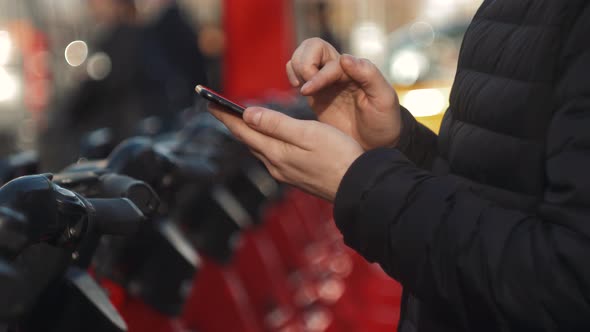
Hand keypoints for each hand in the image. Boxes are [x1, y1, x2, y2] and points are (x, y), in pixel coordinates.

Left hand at [208, 104, 363, 200]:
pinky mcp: (295, 175)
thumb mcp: (308, 134)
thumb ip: (276, 124)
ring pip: (259, 148)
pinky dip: (262, 141)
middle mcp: (275, 164)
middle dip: (232, 123)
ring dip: (246, 133)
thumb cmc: (338, 155)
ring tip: (237, 120)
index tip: (209, 102)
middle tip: (217, 108)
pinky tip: (266, 138)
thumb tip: (247, 115)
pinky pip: (271, 155)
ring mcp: (285, 172)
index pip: (243, 130)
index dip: (225, 115)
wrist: (358, 185)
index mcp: (276, 152)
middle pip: (247, 140)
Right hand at [287, 38, 400, 149]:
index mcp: (355, 70)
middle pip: (311, 46)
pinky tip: (300, 91)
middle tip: (305, 87)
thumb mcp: (384, 99)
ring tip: (302, 89)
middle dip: (302, 63)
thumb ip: (369, 74)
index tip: (307, 93)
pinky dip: (292, 76)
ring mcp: (325, 81)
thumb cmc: (383, 122)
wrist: (375, 144)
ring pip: (301, 56)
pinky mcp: (315, 93)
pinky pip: (297, 73)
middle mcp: (339, 70)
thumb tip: (344, 57)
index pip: (328, 62)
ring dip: (296, 68)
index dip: (316, 75)